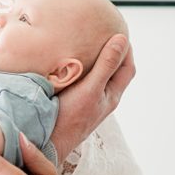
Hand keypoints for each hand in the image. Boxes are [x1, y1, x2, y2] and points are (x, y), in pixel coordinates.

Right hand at [50, 33, 134, 158]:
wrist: (47, 142)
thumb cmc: (71, 119)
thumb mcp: (91, 89)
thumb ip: (106, 65)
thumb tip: (121, 39)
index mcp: (111, 95)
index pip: (127, 68)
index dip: (127, 50)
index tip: (119, 31)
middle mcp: (101, 98)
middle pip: (112, 71)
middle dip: (111, 52)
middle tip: (102, 34)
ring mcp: (85, 101)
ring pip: (95, 75)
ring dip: (93, 60)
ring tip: (85, 43)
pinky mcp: (70, 101)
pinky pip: (79, 80)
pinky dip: (78, 67)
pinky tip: (66, 61)